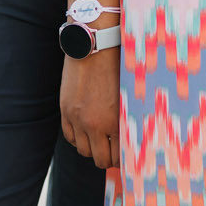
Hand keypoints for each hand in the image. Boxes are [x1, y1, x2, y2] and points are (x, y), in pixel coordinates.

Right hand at [59, 49, 121, 169]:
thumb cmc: (119, 64)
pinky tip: (88, 134)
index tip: (130, 158)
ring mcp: (76, 118)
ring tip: (103, 144)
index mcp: (114, 120)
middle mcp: (93, 123)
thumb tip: (140, 131)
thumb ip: (132, 113)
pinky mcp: (65, 111)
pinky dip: (79, 140)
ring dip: (94, 150)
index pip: (119, 155)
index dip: (125, 160)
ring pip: (83, 151)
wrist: (93, 45)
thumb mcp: (131, 91)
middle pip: (100, 159)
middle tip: (116, 154)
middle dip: (109, 159)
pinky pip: (70, 137)